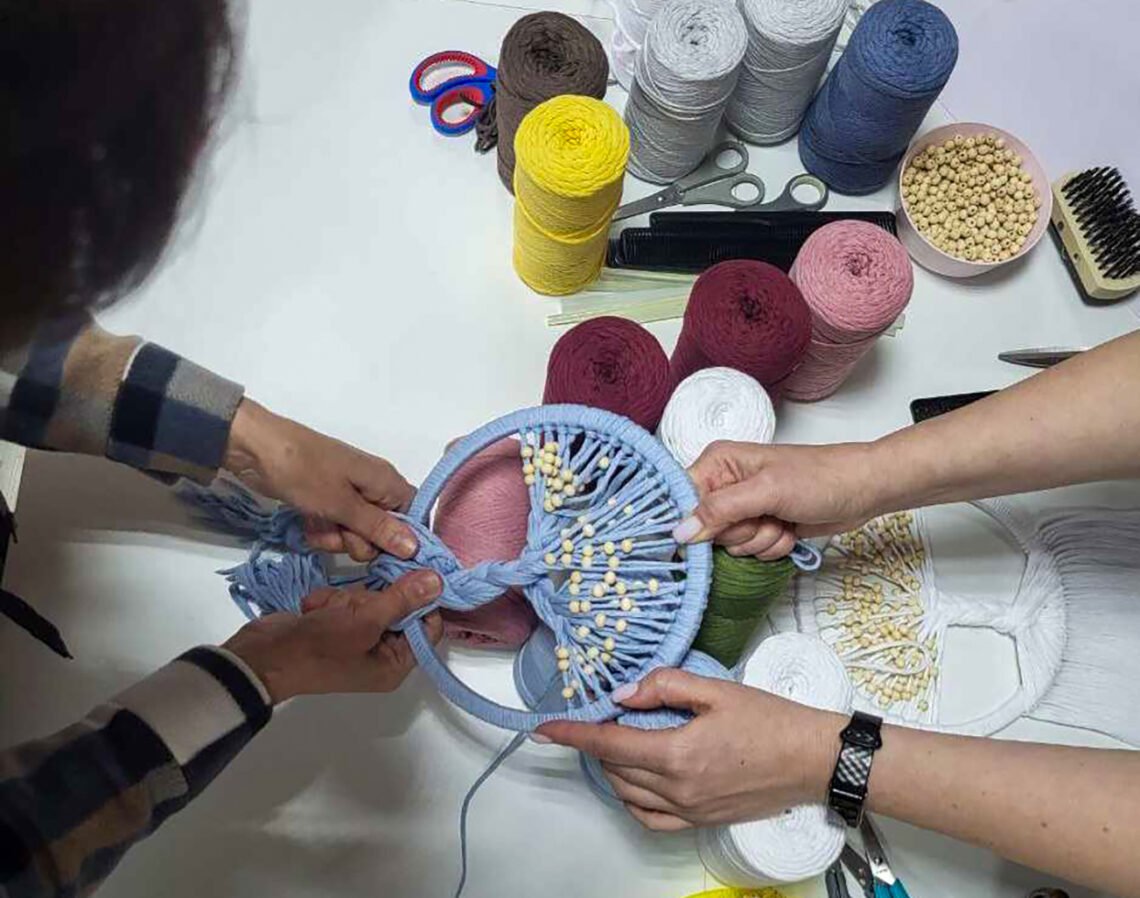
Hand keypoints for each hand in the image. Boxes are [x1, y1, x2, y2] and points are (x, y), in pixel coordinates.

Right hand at [223, 571, 443, 702]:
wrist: (262, 656)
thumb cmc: (318, 647)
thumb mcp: (365, 620)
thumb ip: (403, 599)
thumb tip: (439, 582)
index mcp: (395, 664)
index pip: (428, 626)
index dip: (423, 599)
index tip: (414, 571)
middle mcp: (381, 653)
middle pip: (398, 608)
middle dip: (372, 598)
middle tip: (353, 604)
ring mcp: (357, 638)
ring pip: (370, 600)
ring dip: (347, 599)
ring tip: (328, 610)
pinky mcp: (335, 625)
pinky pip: (346, 602)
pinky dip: (329, 601)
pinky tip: (313, 609)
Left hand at [224, 399, 416, 561]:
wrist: (255, 449)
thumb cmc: (303, 471)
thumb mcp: (342, 505)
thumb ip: (378, 528)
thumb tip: (415, 547)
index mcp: (386, 482)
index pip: (412, 516)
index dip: (402, 538)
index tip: (384, 554)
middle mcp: (372, 489)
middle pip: (383, 531)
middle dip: (360, 542)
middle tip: (340, 534)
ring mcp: (347, 496)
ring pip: (356, 533)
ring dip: (337, 538)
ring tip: (317, 527)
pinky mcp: (326, 502)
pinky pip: (335, 527)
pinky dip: (322, 531)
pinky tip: (307, 525)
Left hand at [538, 669, 842, 829]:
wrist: (813, 760)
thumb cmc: (771, 720)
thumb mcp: (716, 690)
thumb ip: (665, 686)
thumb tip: (623, 694)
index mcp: (677, 754)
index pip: (608, 744)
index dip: (573, 734)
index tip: (545, 728)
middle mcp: (678, 789)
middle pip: (615, 768)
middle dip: (597, 743)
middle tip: (601, 716)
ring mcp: (689, 810)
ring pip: (628, 793)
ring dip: (613, 768)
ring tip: (619, 740)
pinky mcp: (702, 820)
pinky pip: (651, 818)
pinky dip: (632, 799)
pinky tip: (635, 780)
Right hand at [671, 440, 881, 558]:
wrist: (862, 489)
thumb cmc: (820, 478)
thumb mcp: (766, 491)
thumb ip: (720, 511)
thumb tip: (680, 532)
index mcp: (717, 463)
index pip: (681, 500)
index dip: (693, 522)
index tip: (714, 532)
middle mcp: (725, 484)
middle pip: (705, 529)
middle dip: (739, 532)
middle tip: (764, 516)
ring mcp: (743, 508)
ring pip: (730, 545)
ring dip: (759, 541)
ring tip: (781, 520)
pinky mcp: (760, 526)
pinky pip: (751, 552)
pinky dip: (772, 546)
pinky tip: (789, 529)